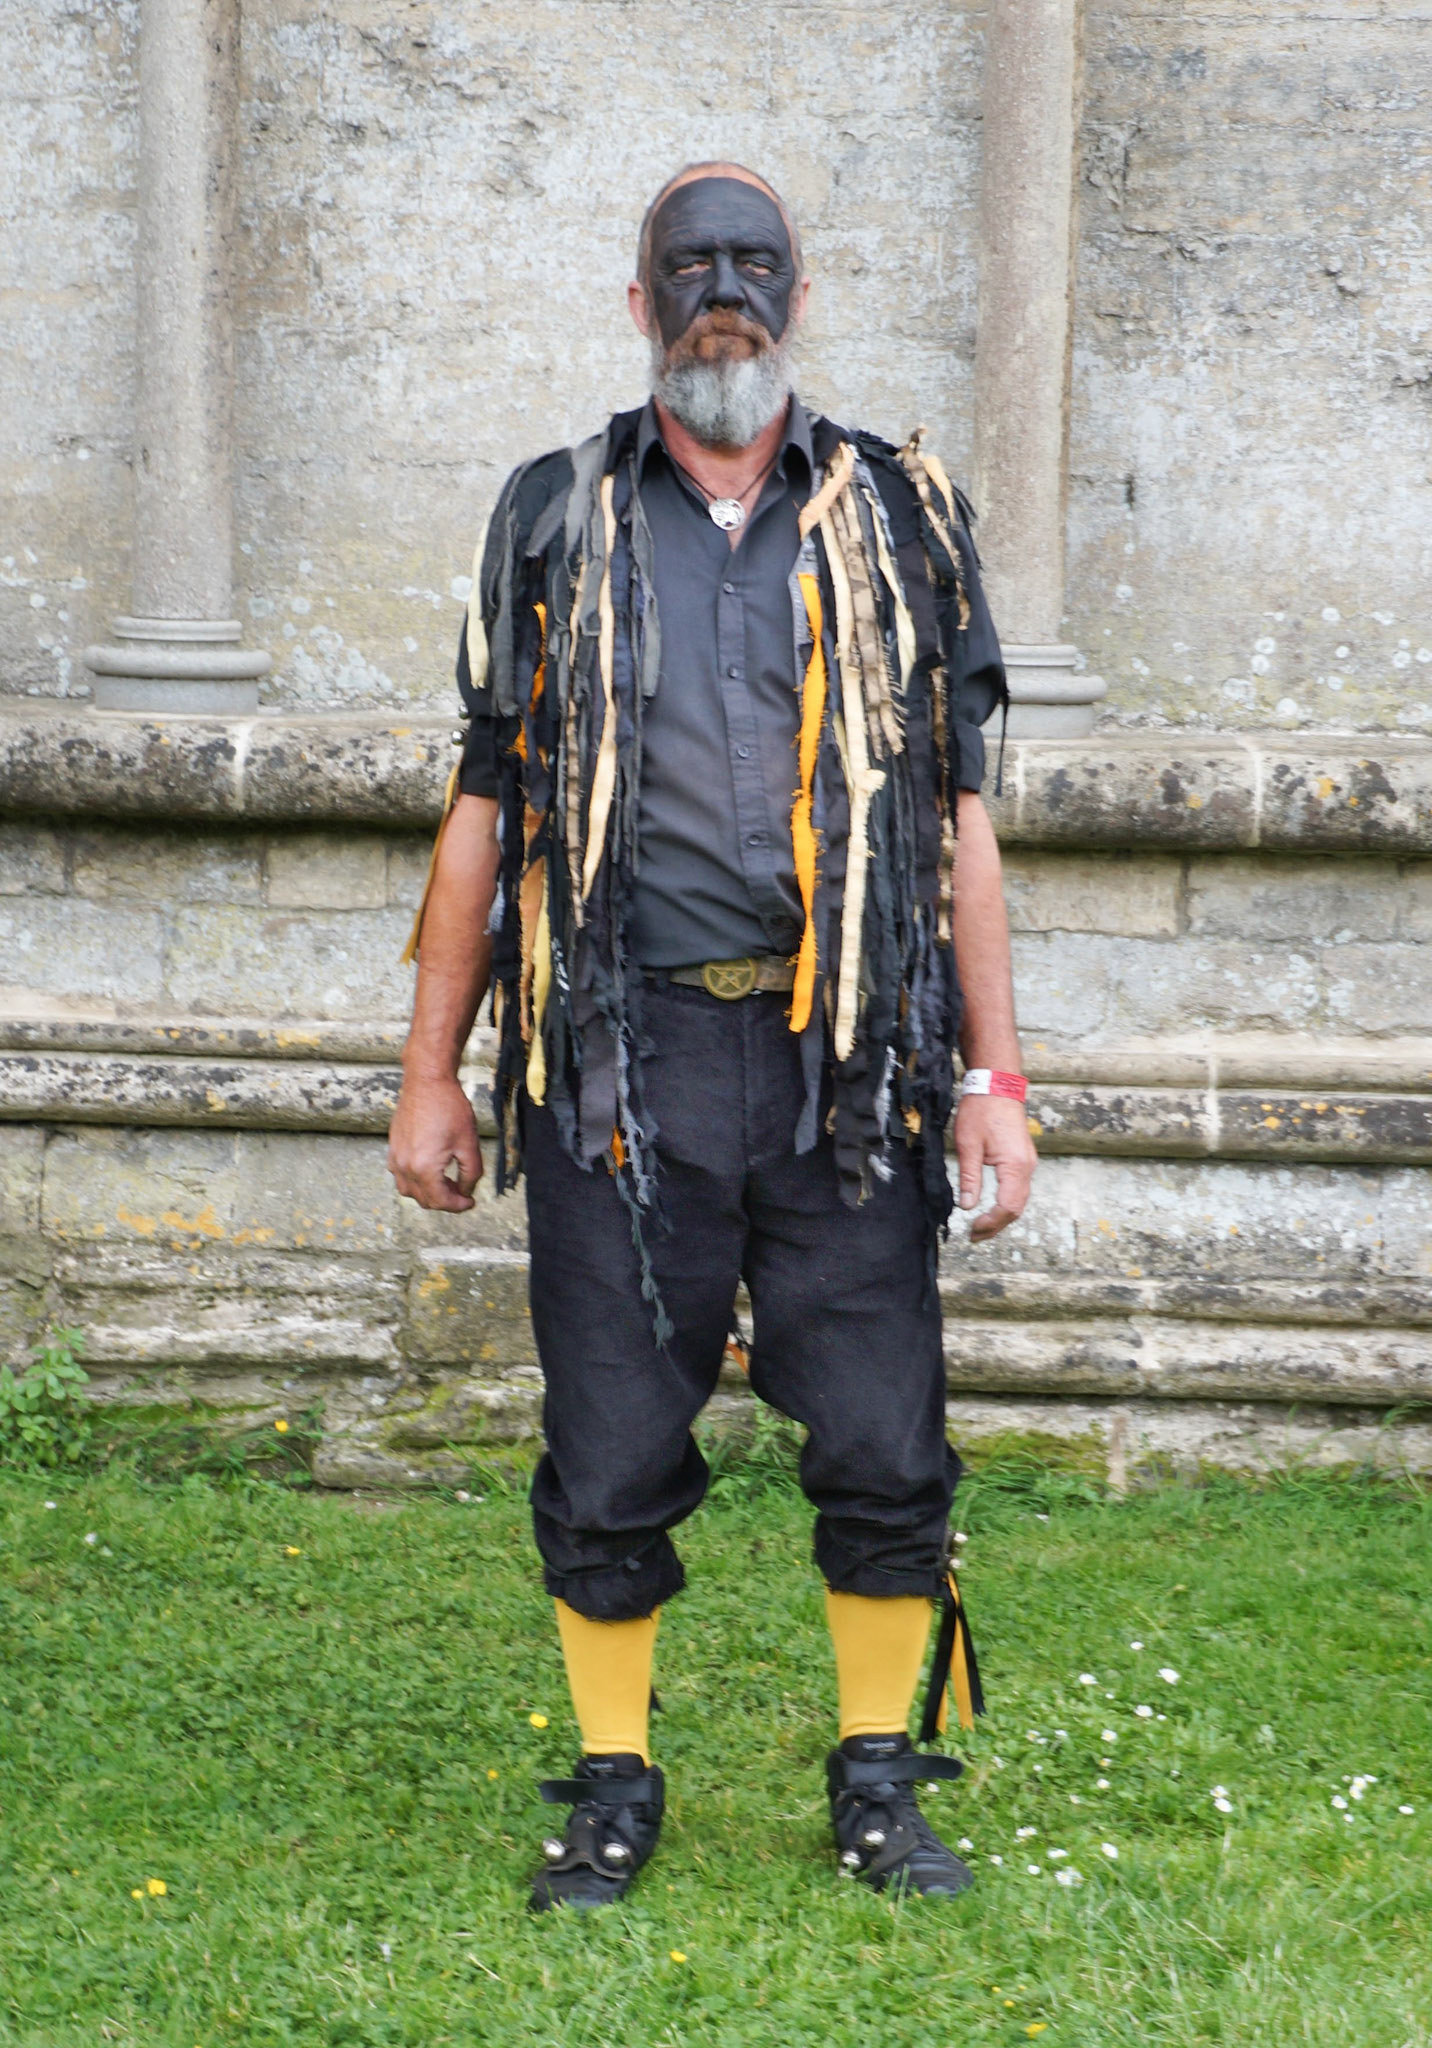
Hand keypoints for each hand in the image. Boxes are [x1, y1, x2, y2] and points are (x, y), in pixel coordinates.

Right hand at [387, 1073, 482, 1211]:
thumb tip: (466, 1191)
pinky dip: (415, 1181)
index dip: (458, 1206)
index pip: (440, 1201)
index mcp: (424, 1168)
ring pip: (409, 1191)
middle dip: (445, 1200)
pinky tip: (431, 1170)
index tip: (470, 1202)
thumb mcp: (469, 1144)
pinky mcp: (392, 1148)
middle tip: (463, 1192)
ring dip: (429, 1193)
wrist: (427, 1082)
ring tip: (448, 1182)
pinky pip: (400, 1176)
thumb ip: (471, 1174)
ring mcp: (395, 1158)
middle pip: (424, 1200)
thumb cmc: (449, 1108)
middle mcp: (405, 1167)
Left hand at [953, 1093, 1035, 1241]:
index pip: (1007, 1207)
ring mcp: (1028, 1162)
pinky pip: (1019, 1188)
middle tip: (974, 1236)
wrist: (997, 1085)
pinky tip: (992, 1208)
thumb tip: (967, 1207)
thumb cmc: (981, 1110)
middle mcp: (1027, 1166)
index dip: (990, 1223)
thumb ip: (969, 1178)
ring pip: (1020, 1200)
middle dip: (997, 1225)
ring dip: (1002, 1216)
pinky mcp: (1024, 1158)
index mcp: (1015, 1165)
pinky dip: (1007, 1203)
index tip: (972, 1230)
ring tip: (981, 1227)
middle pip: (1016, 1208)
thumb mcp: (968, 1145)